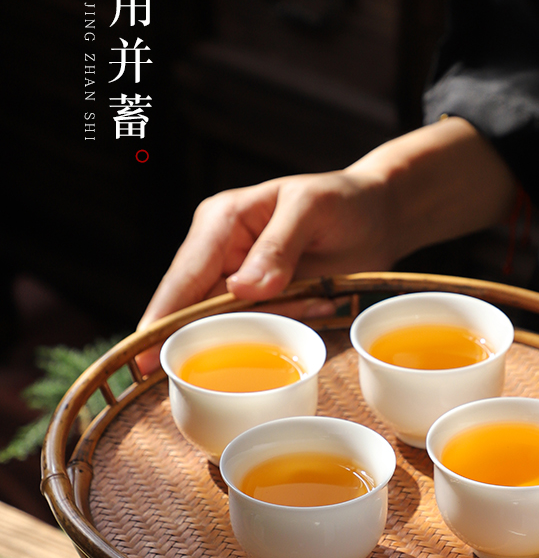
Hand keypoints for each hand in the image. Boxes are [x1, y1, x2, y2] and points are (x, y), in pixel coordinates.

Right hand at [134, 168, 395, 372]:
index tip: (142, 357)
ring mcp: (239, 280)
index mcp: (220, 221)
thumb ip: (277, 245)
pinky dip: (290, 323)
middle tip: (268, 330)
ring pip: (233, 324)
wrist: (377, 216)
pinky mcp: (264, 301)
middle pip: (197, 309)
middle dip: (229, 328)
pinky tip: (321, 302)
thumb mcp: (312, 209)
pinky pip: (263, 327)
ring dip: (273, 322)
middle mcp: (220, 253)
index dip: (162, 318)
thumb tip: (243, 288)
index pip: (183, 276)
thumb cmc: (342, 200)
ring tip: (316, 296)